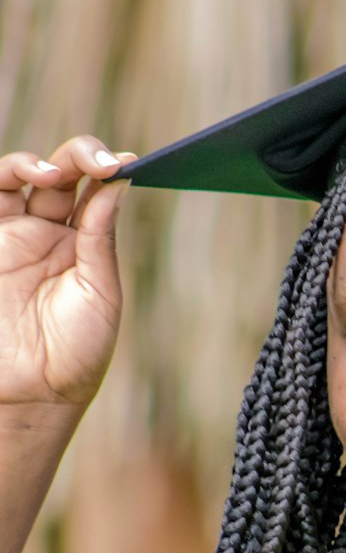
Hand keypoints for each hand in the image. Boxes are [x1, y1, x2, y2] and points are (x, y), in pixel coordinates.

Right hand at [0, 136, 131, 413]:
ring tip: (54, 173)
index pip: (93, 190)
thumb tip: (117, 183)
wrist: (32, 396)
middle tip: (97, 161)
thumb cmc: (74, 353)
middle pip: (58, 174)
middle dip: (78, 156)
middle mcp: (45, 233)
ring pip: (14, 177)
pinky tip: (26, 177)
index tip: (126, 163)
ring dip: (33, 163)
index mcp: (82, 243)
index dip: (107, 170)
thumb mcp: (99, 293)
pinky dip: (3, 179)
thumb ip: (101, 238)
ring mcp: (9, 237)